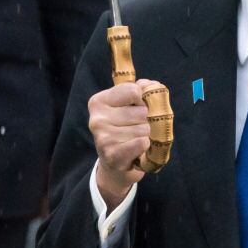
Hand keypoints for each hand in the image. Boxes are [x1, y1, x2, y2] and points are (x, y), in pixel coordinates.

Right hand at [88, 78, 156, 209]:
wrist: (115, 163)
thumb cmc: (125, 129)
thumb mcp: (129, 105)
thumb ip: (141, 90)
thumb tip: (150, 84)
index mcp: (99, 101)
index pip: (133, 90)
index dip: (142, 99)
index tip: (137, 107)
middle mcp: (97, 119)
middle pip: (141, 111)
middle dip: (146, 120)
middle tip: (136, 128)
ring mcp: (103, 138)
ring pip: (145, 129)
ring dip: (147, 135)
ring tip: (135, 140)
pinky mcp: (113, 155)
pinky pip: (142, 143)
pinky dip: (146, 146)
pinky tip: (138, 149)